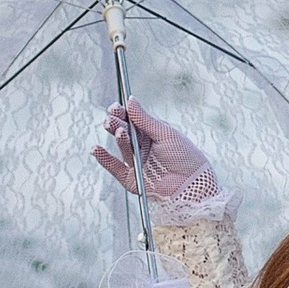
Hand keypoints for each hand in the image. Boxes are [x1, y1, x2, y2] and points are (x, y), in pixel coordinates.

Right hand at [92, 101, 219, 209]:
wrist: (192, 186)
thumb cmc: (186, 158)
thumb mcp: (166, 134)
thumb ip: (145, 119)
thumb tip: (131, 101)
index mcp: (153, 134)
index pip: (133, 121)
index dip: (123, 113)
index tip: (115, 107)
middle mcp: (143, 148)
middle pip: (124, 132)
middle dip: (117, 123)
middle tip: (112, 117)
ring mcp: (137, 163)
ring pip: (122, 146)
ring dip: (118, 137)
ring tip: (119, 130)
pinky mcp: (131, 179)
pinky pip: (114, 167)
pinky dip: (104, 158)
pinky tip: (96, 149)